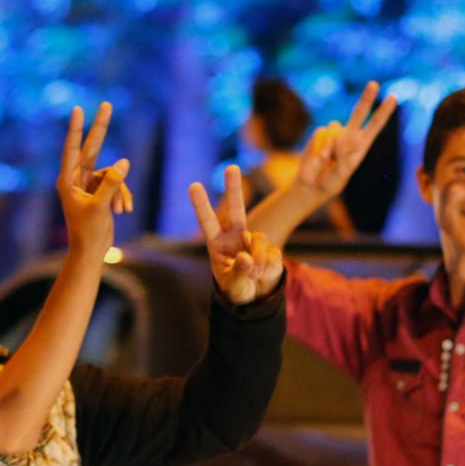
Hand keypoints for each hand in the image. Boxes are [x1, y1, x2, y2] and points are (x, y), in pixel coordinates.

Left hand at [56, 103, 129, 256]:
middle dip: (100, 129)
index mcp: (68, 182)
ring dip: (120, 190)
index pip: (73, 149)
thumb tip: (123, 162)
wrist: (91, 252)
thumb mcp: (101, 207)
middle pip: (91, 148)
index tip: (78, 109)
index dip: (77, 128)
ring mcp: (88, 185)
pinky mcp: (100, 192)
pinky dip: (122, 196)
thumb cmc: (89, 232)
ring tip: (119, 210)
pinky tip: (124, 211)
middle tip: (106, 104)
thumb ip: (112, 184)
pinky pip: (116, 184)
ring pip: (111, 174)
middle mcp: (76, 180)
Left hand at [192, 165, 282, 304]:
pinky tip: (263, 275)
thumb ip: (237, 272)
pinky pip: (271, 252)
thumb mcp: (232, 285)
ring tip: (254, 275)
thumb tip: (245, 257)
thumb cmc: (236, 290)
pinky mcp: (271, 248)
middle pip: (236, 209)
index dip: (201, 204)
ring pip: (258, 240)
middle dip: (234, 188)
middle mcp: (235, 237)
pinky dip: (267, 266)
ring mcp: (253, 241)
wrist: (255, 298)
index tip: (193, 185)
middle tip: (232, 166)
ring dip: (257, 259)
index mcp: (217, 244)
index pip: (207, 221)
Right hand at [290, 81, 396, 201]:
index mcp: (361, 145)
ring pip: (335, 128)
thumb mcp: (340, 177)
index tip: (393, 98)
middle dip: (366, 98)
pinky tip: (320, 157)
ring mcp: (334, 134)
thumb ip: (343, 161)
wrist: (311, 185)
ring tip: (329, 160)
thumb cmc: (330, 182)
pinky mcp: (320, 135)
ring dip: (332, 146)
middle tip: (374, 84)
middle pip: (359, 113)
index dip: (383, 112)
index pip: (375, 125)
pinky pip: (322, 134)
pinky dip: (320, 147)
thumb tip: (341, 144)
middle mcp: (349, 136)